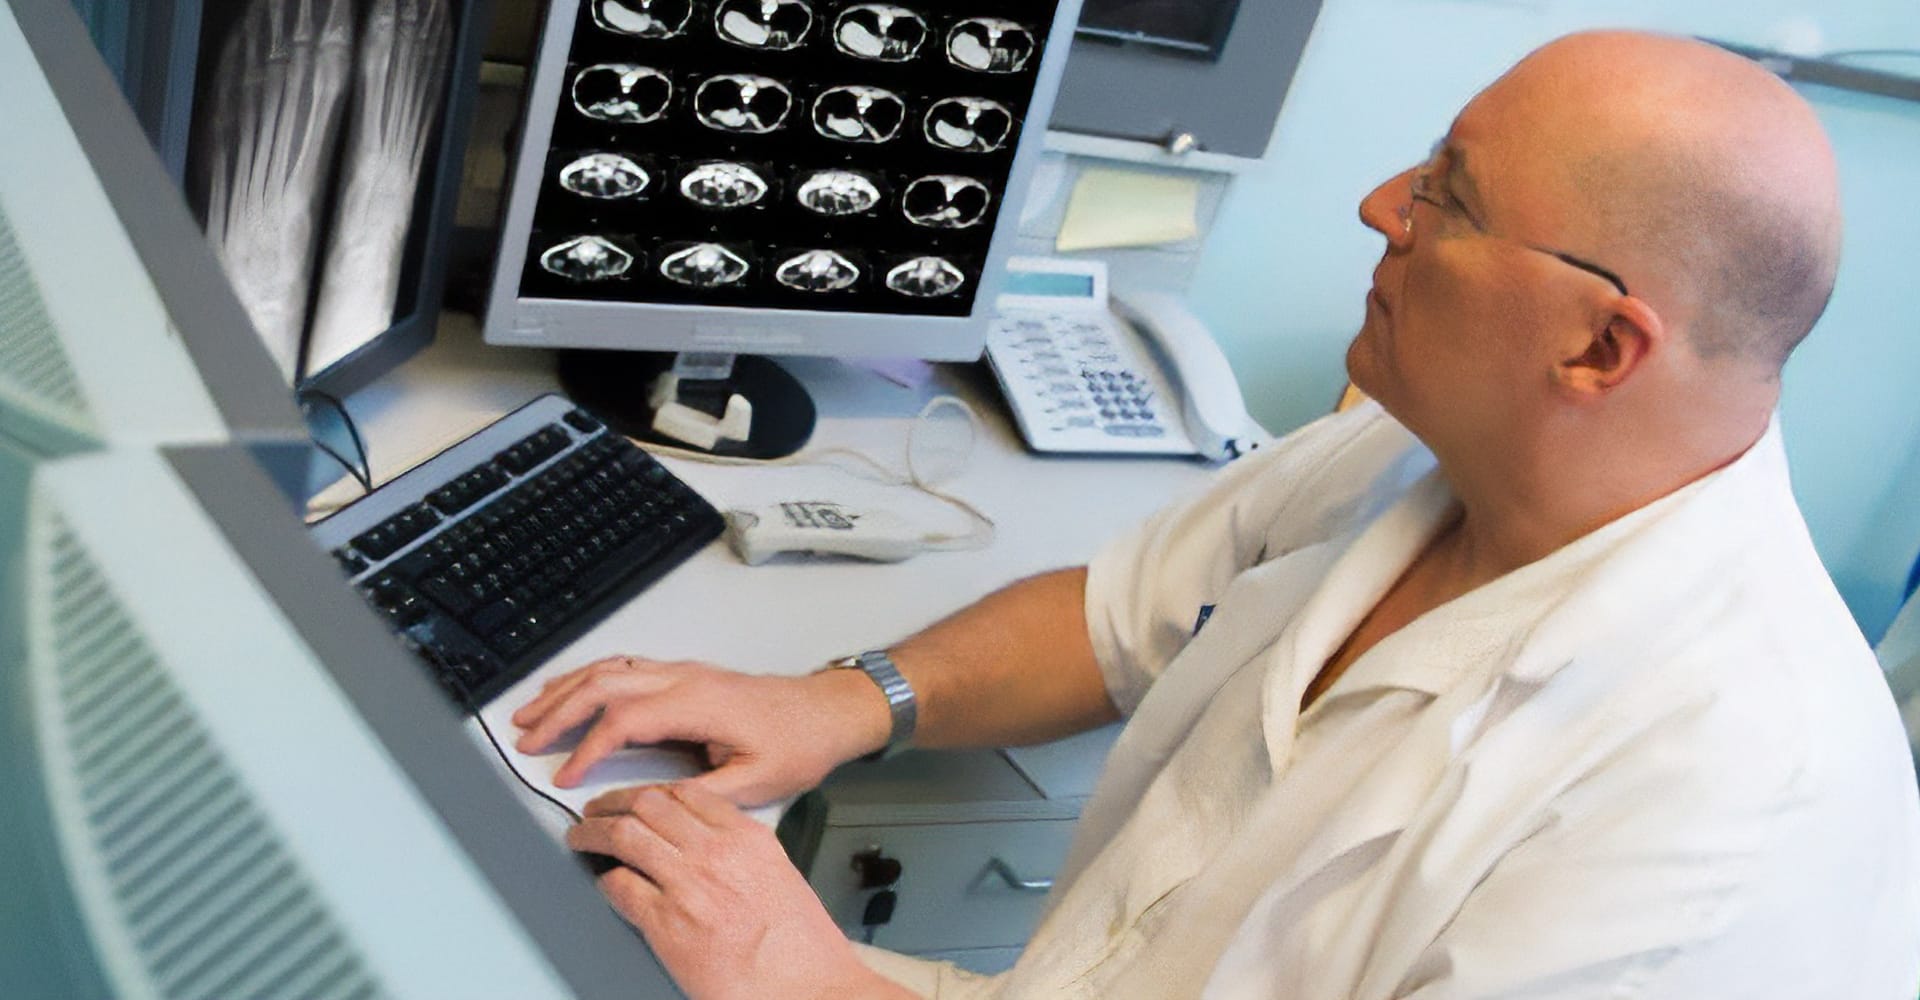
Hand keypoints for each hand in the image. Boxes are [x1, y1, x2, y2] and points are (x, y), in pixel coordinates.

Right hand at [511, 656, 889, 805]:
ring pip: (610, 670)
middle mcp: (683, 679)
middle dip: (558, 712)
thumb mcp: (754, 782)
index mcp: (696, 703)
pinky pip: (626, 668)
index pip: (622, 722)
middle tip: (525, 741)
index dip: (587, 750)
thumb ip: (699, 794)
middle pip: (603, 685)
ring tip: (531, 714)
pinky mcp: (685, 675)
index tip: (565, 778)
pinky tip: (574, 692)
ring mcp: (683, 672)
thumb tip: (650, 806)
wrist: (827, 711)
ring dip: (566, 689)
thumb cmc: (798, 742)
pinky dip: (590, 679)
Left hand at [569, 783, 912, 999]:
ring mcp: (687, 885)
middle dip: (614, 803)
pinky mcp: (666, 923)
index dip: (652, 791)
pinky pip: (619, 888)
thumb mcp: (779, 875)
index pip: (687, 793)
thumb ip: (741, 853)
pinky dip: (605, 881)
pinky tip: (603, 882)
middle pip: (648, 804)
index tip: (639, 797)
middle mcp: (715, 852)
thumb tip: (706, 846)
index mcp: (746, 838)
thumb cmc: (799, 945)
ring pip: (624, 836)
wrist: (803, 986)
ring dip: (593, 833)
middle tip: (598, 809)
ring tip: (581, 837)